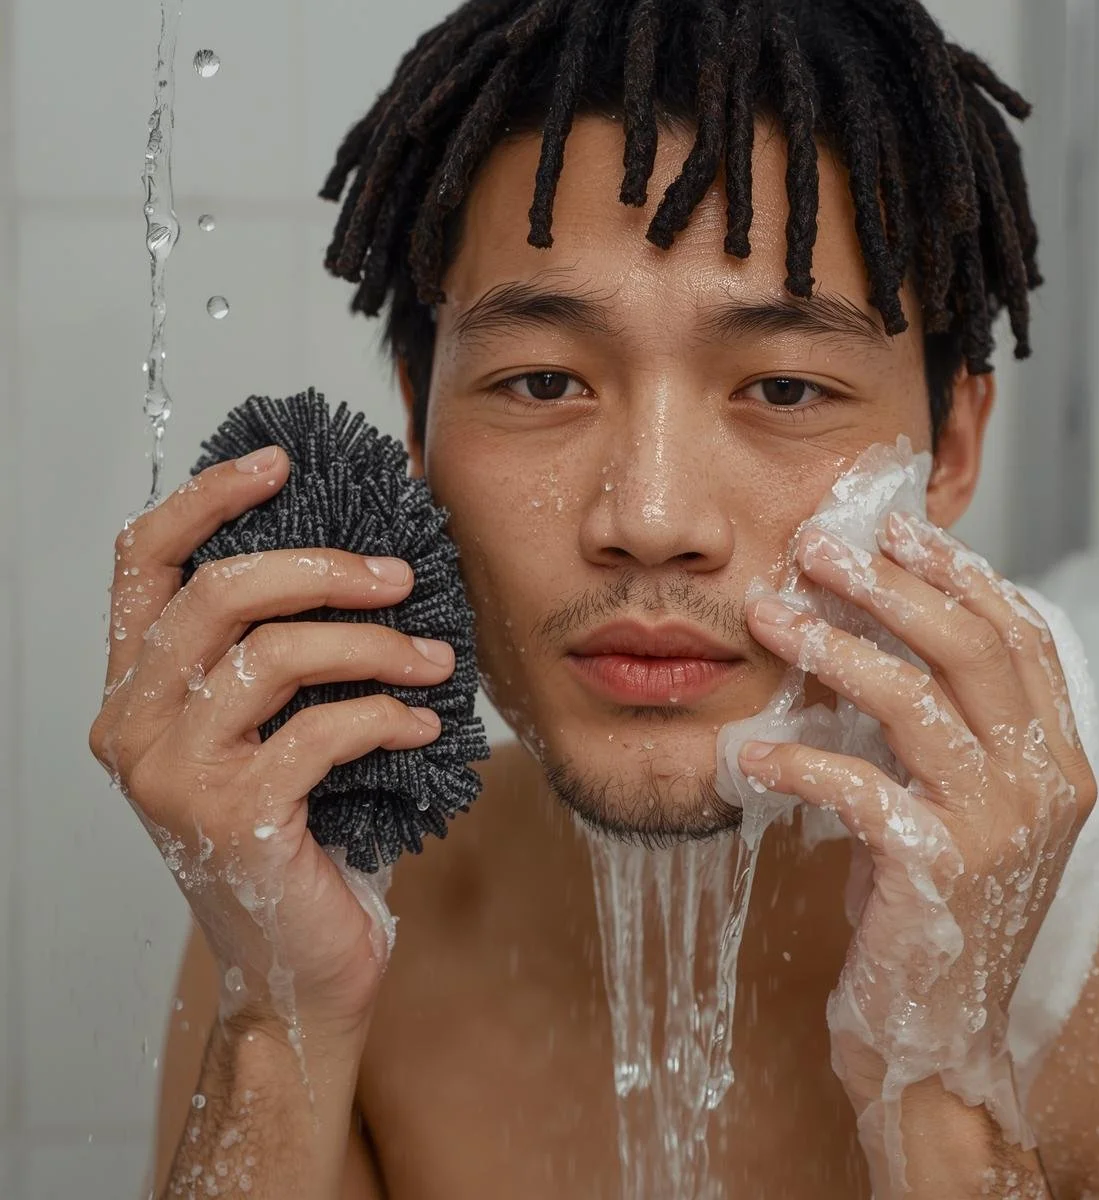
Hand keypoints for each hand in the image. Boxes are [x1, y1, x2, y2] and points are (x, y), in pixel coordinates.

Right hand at [89, 446, 455, 1038]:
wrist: (296, 965)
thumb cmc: (297, 836)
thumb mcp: (270, 732)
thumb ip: (275, 654)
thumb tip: (362, 557)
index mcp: (137, 689)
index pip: (142, 561)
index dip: (207, 499)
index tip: (282, 464)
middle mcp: (134, 725)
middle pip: (217, 593)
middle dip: (324, 568)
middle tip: (399, 575)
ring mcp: (174, 776)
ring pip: (274, 654)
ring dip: (373, 644)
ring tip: (431, 659)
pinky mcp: (231, 819)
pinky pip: (323, 730)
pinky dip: (387, 715)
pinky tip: (421, 724)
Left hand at [736, 513, 1096, 1148]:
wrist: (936, 1035)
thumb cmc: (930, 909)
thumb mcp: (950, 807)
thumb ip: (937, 730)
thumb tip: (868, 637)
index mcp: (1054, 760)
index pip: (1021, 637)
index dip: (960, 575)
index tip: (897, 530)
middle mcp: (1043, 785)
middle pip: (971, 649)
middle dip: (889, 586)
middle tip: (818, 548)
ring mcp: (997, 828)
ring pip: (914, 701)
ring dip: (832, 649)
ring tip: (768, 617)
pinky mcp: (937, 870)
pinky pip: (856, 787)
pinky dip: (796, 759)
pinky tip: (749, 753)